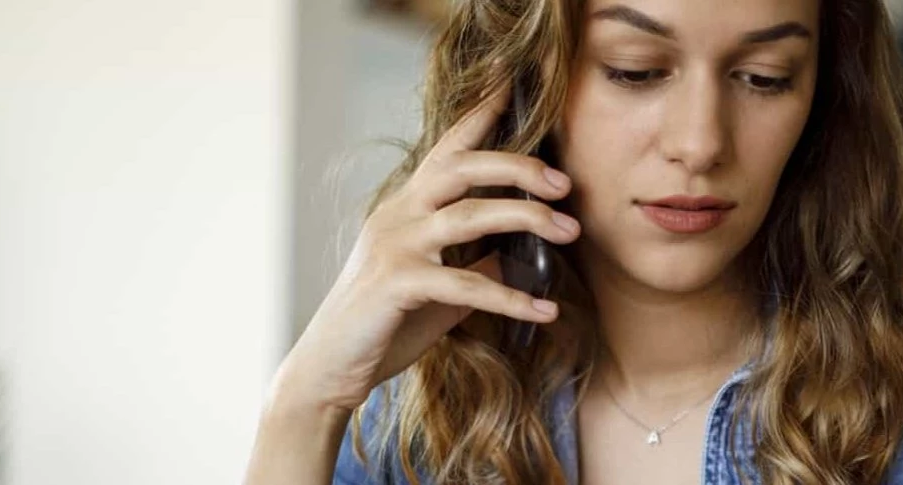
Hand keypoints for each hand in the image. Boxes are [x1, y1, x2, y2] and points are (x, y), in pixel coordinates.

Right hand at [273, 91, 577, 412]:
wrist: (331, 366)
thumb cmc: (387, 321)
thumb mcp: (440, 283)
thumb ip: (475, 259)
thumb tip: (522, 250)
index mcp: (407, 205)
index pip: (447, 149)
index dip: (479, 116)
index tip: (512, 87)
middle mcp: (398, 215)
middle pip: (462, 168)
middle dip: (519, 168)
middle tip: (566, 183)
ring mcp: (394, 246)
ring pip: (470, 216)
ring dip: (528, 220)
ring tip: (571, 233)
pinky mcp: (396, 283)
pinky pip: (465, 283)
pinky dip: (510, 296)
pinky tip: (544, 310)